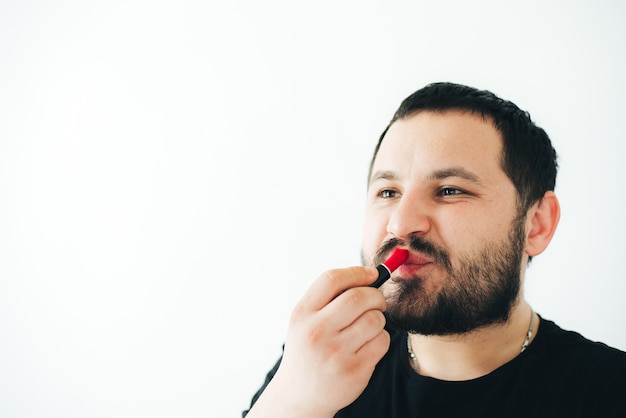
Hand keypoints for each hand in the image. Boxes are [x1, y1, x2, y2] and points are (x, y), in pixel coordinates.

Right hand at [247, 266, 389, 417]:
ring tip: (368, 327)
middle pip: (359, 297)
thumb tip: (370, 274)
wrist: (300, 394)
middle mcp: (316, 332)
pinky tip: (368, 346)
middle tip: (377, 301)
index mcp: (302, 314)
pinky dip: (380, 339)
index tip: (372, 274)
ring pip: (375, 319)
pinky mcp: (354, 370)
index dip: (357, 272)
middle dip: (376, 295)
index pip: (332, 279)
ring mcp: (335, 353)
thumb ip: (329, 296)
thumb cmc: (308, 348)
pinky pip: (382, 342)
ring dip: (379, 319)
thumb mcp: (305, 320)